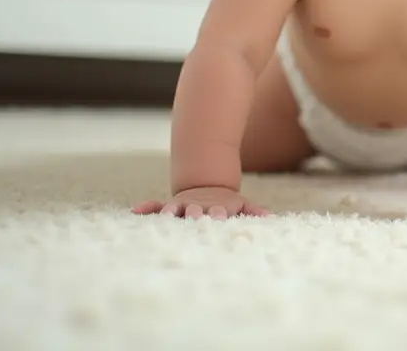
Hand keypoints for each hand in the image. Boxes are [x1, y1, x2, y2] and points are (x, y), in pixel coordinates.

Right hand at [132, 186, 270, 219]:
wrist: (208, 188)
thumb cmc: (227, 204)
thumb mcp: (242, 205)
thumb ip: (254, 211)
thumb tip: (270, 217)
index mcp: (217, 209)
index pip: (219, 212)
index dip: (220, 214)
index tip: (221, 217)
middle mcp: (199, 207)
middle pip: (196, 211)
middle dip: (196, 215)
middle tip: (194, 217)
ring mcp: (183, 206)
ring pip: (175, 208)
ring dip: (170, 212)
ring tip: (164, 217)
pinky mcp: (170, 206)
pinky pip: (156, 205)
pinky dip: (146, 207)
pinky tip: (135, 210)